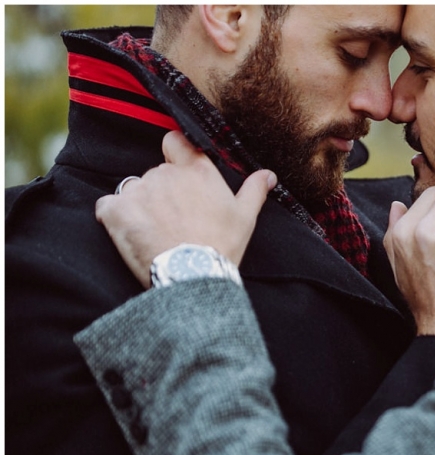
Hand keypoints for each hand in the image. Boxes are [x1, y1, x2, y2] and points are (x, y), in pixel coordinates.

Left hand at [95, 131, 276, 288]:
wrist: (192, 275)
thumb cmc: (222, 245)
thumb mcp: (245, 217)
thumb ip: (254, 190)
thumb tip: (268, 175)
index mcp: (197, 170)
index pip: (174, 141)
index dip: (173, 152)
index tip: (176, 169)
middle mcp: (165, 174)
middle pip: (155, 174)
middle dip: (161, 193)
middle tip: (174, 221)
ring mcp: (139, 190)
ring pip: (133, 191)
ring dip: (139, 207)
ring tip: (154, 233)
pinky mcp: (116, 210)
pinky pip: (108, 207)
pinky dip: (115, 219)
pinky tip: (131, 236)